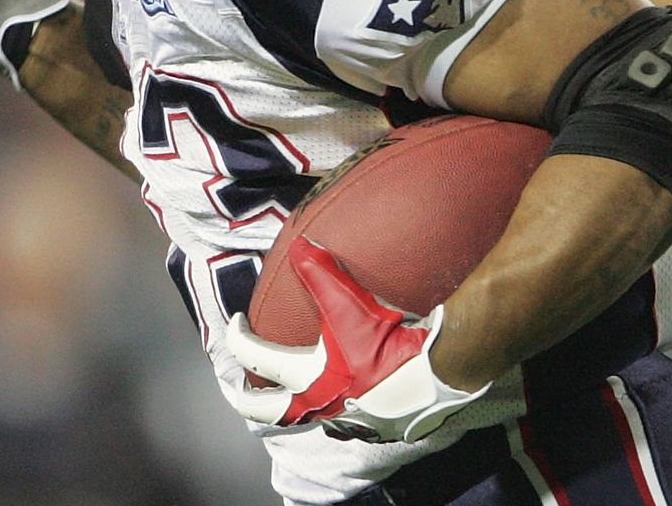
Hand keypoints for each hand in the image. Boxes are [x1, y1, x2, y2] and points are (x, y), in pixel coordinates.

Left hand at [225, 238, 487, 443]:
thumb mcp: (352, 306)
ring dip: (294, 407)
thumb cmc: (389, 347)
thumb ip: (323, 275)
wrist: (436, 376)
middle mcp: (320, 407)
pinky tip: (349, 399)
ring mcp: (347, 422)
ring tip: (293, 394)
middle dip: (247, 401)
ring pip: (308, 420)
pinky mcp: (375, 427)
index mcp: (307, 381)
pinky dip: (337, 411)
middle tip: (238, 390)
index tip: (235, 325)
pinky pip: (346, 423)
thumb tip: (300, 246)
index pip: (257, 360)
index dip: (237, 339)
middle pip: (268, 413)